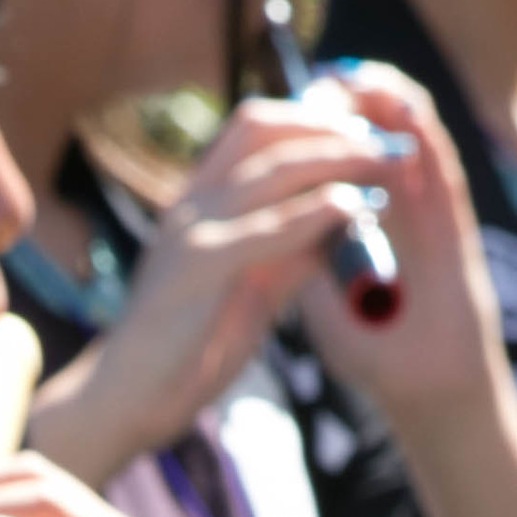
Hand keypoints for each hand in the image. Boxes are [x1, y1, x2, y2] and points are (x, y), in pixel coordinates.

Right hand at [25, 97, 401, 486]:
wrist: (127, 399)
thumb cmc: (186, 349)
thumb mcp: (250, 289)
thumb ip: (289, 254)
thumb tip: (342, 223)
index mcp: (198, 201)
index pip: (256, 128)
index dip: (314, 117)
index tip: (367, 130)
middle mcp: (191, 202)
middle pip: (265, 129)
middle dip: (333, 126)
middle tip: (389, 140)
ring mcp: (190, 230)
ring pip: (271, 169)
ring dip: (339, 158)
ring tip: (388, 162)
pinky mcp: (196, 268)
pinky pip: (265, 229)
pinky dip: (314, 213)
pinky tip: (354, 208)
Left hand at [287, 65, 509, 425]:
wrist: (428, 396)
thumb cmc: (376, 358)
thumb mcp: (320, 304)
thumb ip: (298, 261)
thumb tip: (262, 224)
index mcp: (362, 227)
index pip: (341, 162)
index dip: (321, 127)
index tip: (293, 98)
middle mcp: (399, 212)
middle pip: (377, 140)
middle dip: (354, 104)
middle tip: (330, 73)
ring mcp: (430, 219)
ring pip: (414, 143)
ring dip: (392, 104)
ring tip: (365, 75)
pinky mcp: (457, 232)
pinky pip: (445, 173)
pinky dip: (428, 138)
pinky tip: (410, 110)